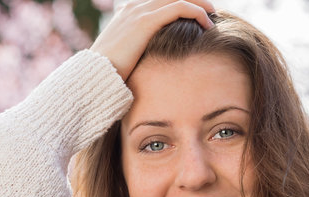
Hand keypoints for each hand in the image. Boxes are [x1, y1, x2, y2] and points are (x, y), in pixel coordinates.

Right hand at [90, 0, 214, 80]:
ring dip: (199, 4)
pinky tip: (207, 24)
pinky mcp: (146, 22)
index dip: (180, 4)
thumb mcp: (124, 57)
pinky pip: (179, 8)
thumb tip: (150, 62)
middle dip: (193, 0)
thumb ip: (138, 50)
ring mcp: (139, 12)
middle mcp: (134, 7)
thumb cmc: (109, 73)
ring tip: (213, 15)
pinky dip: (196, 12)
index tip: (196, 15)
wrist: (95, 76)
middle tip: (210, 10)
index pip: (160, 1)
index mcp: (128, 13)